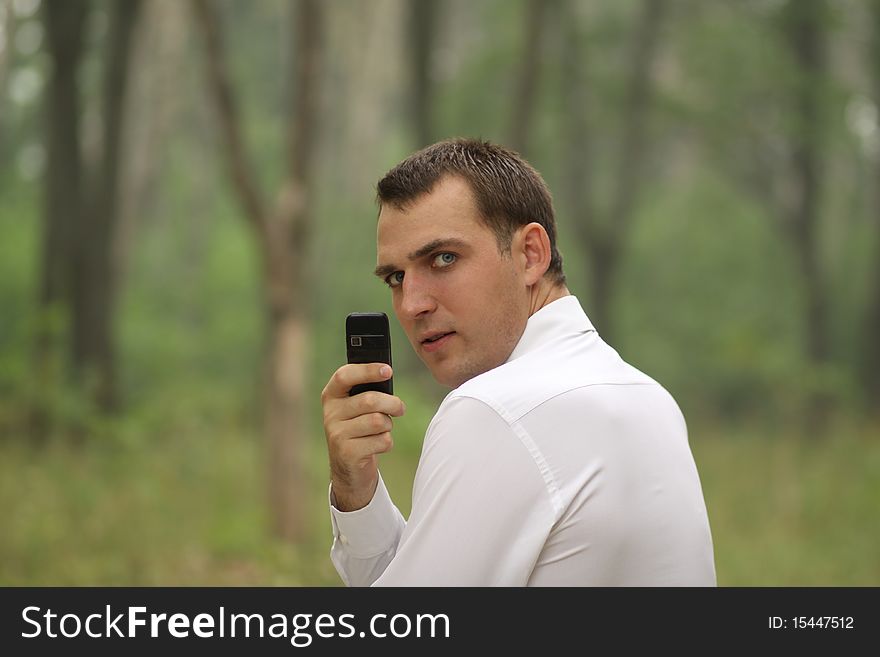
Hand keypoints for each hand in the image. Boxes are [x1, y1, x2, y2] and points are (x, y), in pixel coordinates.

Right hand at [321, 363, 405, 510]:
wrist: (348, 467)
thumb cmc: (359, 427)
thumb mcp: (356, 407)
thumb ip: (366, 390)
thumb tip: (386, 373)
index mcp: (331, 396)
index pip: (344, 376)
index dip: (367, 370)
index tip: (388, 370)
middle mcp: (330, 413)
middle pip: (370, 400)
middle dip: (392, 403)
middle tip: (399, 408)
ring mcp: (336, 434)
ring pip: (378, 421)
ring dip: (388, 425)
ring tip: (382, 429)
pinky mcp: (347, 453)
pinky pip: (381, 441)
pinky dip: (387, 443)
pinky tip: (376, 446)